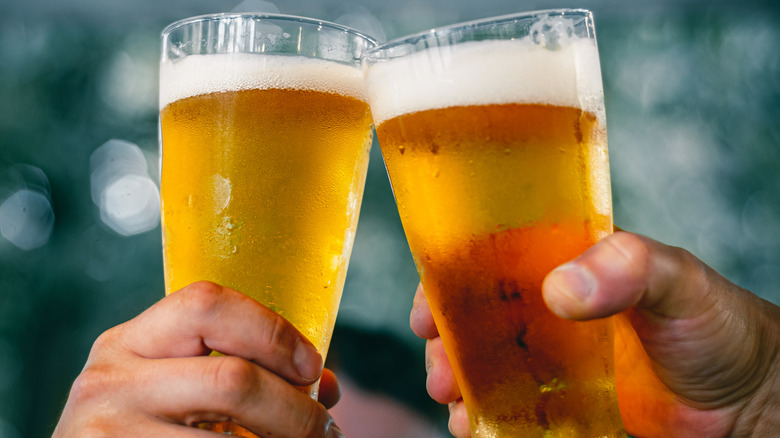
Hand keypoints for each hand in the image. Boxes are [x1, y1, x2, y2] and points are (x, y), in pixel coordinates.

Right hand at [53, 281, 342, 437]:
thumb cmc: (137, 429)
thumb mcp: (169, 389)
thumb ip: (238, 372)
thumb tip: (325, 388)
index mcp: (128, 342)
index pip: (207, 303)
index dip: (272, 330)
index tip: (310, 366)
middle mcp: (111, 382)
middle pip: (233, 379)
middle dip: (295, 409)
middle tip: (323, 430)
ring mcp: (109, 434)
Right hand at [411, 231, 779, 436]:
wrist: (748, 400)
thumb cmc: (715, 324)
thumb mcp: (677, 279)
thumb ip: (629, 267)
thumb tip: (560, 289)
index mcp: (563, 262)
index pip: (490, 258)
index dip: (449, 278)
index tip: (428, 309)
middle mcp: (548, 307)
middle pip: (474, 317)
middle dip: (445, 341)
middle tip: (440, 369)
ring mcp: (550, 357)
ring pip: (482, 363)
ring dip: (456, 380)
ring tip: (454, 402)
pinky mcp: (560, 401)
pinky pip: (507, 406)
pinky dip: (483, 416)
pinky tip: (476, 425)